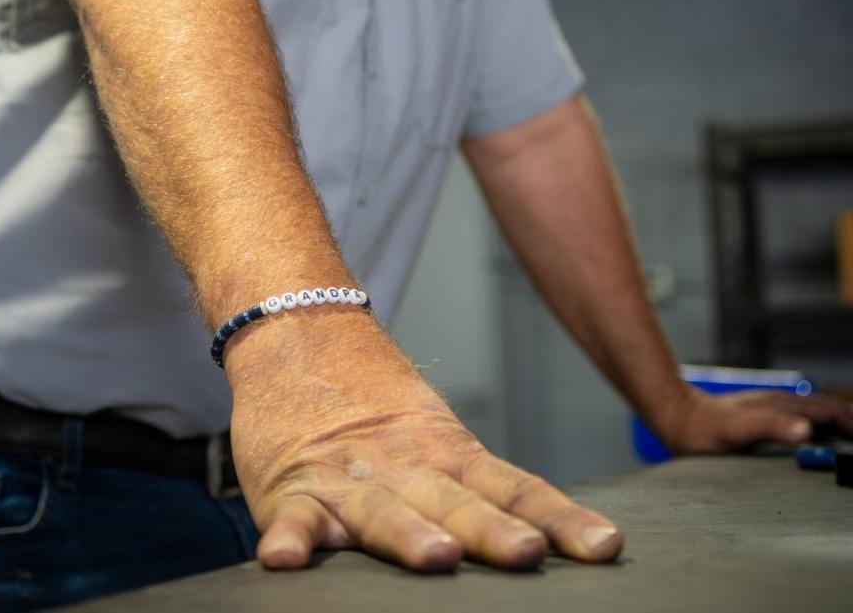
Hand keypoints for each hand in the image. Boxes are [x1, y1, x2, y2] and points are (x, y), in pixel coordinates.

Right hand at [227, 317, 622, 572]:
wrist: (298, 330)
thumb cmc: (371, 401)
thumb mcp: (431, 432)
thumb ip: (475, 488)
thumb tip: (547, 538)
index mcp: (445, 450)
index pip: (513, 487)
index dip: (558, 518)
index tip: (603, 547)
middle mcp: (404, 465)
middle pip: (454, 500)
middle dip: (490, 530)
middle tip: (526, 553)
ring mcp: (346, 478)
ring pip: (380, 509)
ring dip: (407, 533)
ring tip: (435, 556)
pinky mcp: (289, 490)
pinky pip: (290, 518)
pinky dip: (289, 538)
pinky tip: (286, 559)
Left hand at [661, 386, 852, 453]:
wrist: (678, 417)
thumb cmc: (703, 428)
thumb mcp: (735, 429)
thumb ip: (770, 427)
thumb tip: (808, 431)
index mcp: (781, 405)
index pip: (830, 412)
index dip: (852, 426)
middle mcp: (782, 404)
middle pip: (830, 412)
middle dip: (851, 427)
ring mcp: (776, 410)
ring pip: (819, 416)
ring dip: (840, 429)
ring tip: (851, 451)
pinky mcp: (769, 418)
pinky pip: (806, 422)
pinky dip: (825, 433)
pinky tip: (828, 448)